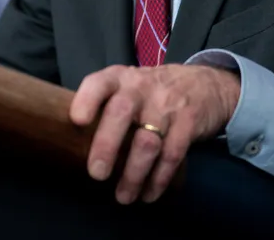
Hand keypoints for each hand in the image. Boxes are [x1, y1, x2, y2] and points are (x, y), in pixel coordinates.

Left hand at [69, 64, 240, 204]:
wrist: (203, 83)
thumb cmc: (149, 91)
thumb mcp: (126, 85)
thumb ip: (104, 104)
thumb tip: (70, 139)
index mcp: (118, 78)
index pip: (99, 83)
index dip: (86, 100)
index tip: (77, 121)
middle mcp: (140, 88)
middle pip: (120, 113)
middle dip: (107, 145)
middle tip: (97, 174)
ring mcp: (166, 105)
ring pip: (147, 141)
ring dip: (134, 174)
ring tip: (123, 197)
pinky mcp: (188, 123)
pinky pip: (172, 154)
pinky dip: (159, 178)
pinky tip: (149, 194)